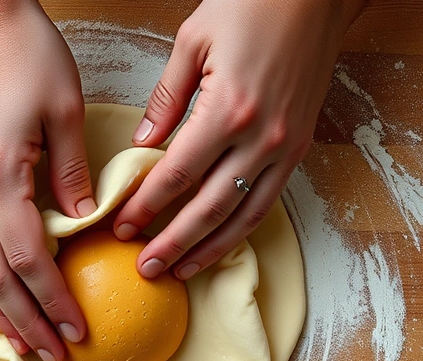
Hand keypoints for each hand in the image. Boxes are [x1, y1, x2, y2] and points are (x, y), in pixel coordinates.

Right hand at [0, 2, 93, 360]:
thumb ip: (74, 173)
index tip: (79, 329)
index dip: (53, 300)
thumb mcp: (65, 110)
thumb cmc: (27, 55)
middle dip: (25, 321)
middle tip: (55, 355)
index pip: (26, 257)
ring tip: (27, 342)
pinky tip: (2, 297)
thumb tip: (84, 225)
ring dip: (0, 309)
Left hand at [115, 0, 364, 279]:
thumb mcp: (193, 40)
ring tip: (179, 272)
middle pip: (208, 208)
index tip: (123, 226)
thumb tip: (143, 143)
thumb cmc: (252, 5)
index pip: (177, 174)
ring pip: (243, 216)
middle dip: (172, 243)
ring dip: (209, 249)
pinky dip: (242, 229)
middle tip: (144, 269)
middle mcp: (261, 136)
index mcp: (228, 109)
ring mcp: (285, 147)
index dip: (147, 206)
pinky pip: (268, 201)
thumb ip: (166, 99)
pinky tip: (219, 243)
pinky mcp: (300, 148)